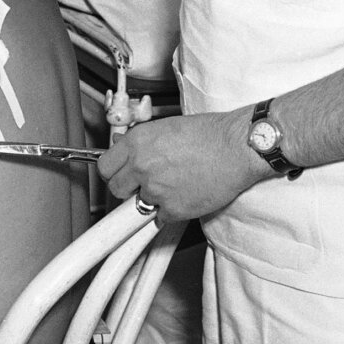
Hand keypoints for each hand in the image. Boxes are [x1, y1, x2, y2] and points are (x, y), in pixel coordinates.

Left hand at [95, 110, 264, 226]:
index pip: (105, 167)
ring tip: (172, 186)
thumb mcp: (167, 126)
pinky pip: (161, 217)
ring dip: (151, 199)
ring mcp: (156, 190)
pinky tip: (185, 195)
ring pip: (138, 205)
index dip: (113, 172)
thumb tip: (122, 147)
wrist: (237, 148)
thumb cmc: (210, 134)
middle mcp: (142, 166)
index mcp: (138, 142)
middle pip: (115, 189)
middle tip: (143, 183)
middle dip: (127, 188)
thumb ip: (141, 141)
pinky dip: (171, 211)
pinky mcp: (173, 209)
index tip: (120, 174)